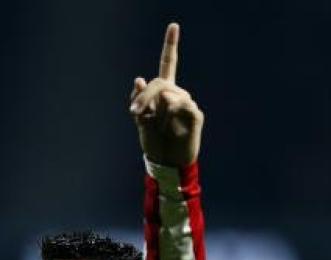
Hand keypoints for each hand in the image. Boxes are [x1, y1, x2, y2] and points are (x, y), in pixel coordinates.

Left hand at [129, 23, 203, 166]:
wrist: (166, 163)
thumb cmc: (153, 142)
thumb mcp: (140, 120)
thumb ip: (139, 100)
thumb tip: (139, 77)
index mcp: (163, 92)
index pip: (168, 64)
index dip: (171, 45)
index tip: (174, 26)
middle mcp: (177, 94)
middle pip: (160, 82)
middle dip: (145, 96)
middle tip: (135, 112)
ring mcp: (187, 103)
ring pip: (169, 95)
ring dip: (155, 111)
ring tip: (155, 128)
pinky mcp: (195, 115)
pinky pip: (180, 106)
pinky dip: (168, 117)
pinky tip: (167, 128)